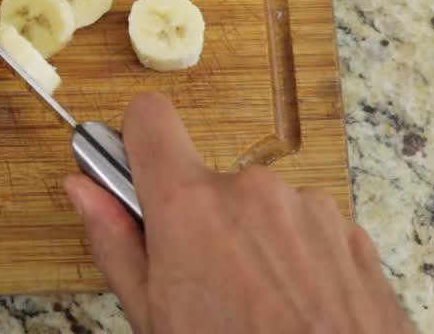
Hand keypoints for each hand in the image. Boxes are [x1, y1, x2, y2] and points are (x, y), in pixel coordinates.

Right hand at [64, 93, 412, 333]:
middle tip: (203, 284)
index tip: (137, 176)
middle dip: (200, 221)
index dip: (136, 142)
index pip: (149, 119)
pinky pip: (304, 228)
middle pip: (207, 181)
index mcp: (190, 206)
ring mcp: (308, 207)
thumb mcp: (153, 317)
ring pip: (258, 208)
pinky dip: (296, 259)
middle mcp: (252, 190)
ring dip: (252, 242)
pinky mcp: (350, 232)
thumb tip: (83, 189)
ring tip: (258, 305)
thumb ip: (115, 242)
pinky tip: (295, 307)